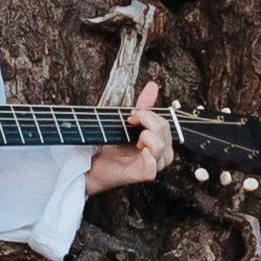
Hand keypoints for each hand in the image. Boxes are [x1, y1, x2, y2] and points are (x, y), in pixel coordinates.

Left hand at [84, 79, 171, 194]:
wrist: (95, 161)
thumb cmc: (113, 144)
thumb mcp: (129, 122)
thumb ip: (144, 106)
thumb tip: (153, 85)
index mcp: (161, 141)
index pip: (165, 123)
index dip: (148, 115)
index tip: (131, 115)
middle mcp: (162, 154)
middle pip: (164, 129)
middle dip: (145, 121)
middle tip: (128, 123)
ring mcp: (155, 165)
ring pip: (160, 145)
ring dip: (144, 137)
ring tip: (133, 141)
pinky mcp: (146, 175)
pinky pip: (154, 165)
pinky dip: (147, 155)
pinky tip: (138, 150)